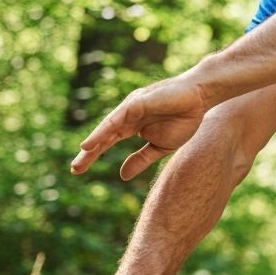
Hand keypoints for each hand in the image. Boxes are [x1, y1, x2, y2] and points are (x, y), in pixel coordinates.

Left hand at [70, 69, 210, 179]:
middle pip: (103, 136)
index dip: (93, 155)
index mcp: (131, 126)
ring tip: (82, 153)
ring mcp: (131, 108)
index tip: (78, 170)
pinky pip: (118, 117)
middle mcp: (126, 116)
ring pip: (108, 127)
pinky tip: (97, 139)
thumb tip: (122, 176)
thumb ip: (141, 159)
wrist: (201, 98)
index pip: (107, 142)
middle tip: (74, 169)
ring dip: (95, 140)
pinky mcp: (138, 102)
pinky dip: (106, 128)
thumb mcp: (160, 147)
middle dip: (89, 152)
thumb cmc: (183, 118)